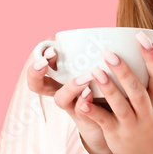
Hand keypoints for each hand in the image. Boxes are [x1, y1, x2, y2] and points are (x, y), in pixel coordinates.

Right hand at [27, 36, 116, 153]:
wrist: (114, 124)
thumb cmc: (106, 90)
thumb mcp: (99, 70)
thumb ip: (102, 54)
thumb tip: (116, 29)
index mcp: (62, 76)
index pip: (42, 63)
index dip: (39, 54)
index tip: (48, 43)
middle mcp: (62, 92)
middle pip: (37, 84)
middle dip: (36, 73)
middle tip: (43, 62)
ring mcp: (72, 107)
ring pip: (61, 98)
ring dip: (71, 86)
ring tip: (84, 77)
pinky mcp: (85, 120)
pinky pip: (81, 113)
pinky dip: (84, 105)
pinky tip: (89, 96)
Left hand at [76, 33, 152, 153]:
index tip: (142, 37)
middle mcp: (149, 112)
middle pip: (138, 91)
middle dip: (125, 72)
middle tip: (109, 52)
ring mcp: (133, 125)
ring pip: (121, 106)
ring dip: (109, 89)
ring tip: (95, 71)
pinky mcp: (117, 135)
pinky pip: (104, 122)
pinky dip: (93, 112)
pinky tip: (82, 102)